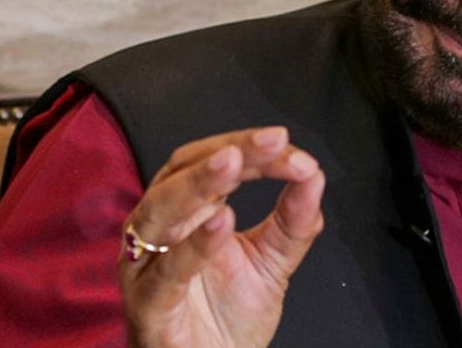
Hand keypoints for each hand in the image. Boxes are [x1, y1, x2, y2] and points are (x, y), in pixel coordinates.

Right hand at [119, 126, 325, 347]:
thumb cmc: (227, 320)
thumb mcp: (272, 262)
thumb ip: (293, 221)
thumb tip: (313, 173)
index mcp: (187, 210)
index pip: (213, 161)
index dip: (252, 149)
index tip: (289, 146)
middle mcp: (159, 228)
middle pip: (182, 171)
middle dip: (229, 151)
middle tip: (271, 142)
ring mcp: (147, 265)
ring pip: (161, 210)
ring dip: (200, 183)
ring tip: (235, 165)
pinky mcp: (148, 305)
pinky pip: (165, 271)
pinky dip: (192, 245)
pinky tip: (222, 221)